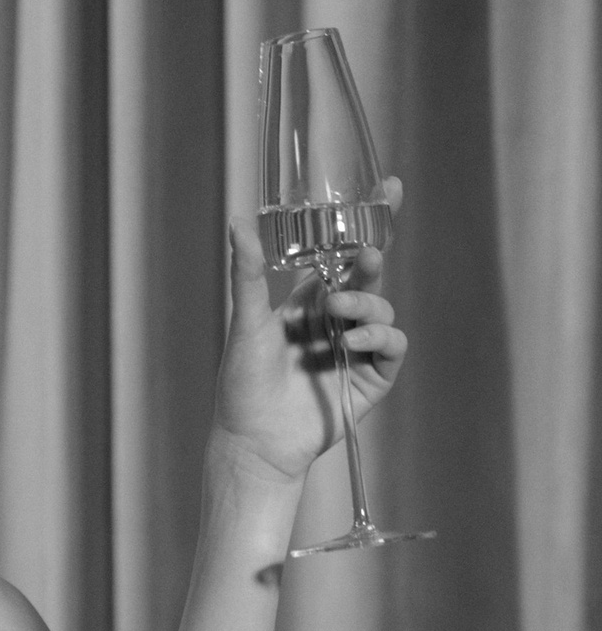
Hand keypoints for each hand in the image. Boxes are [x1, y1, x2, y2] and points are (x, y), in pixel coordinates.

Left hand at [213, 178, 408, 488]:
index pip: (343, 256)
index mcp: (308, 302)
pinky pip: (392, 346)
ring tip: (338, 311)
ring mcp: (356, 349)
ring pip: (381, 308)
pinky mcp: (372, 379)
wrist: (253, 442)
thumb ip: (248, 274)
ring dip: (365, 303)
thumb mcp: (245, 323)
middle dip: (372, 260)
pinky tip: (357, 338)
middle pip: (368, 278)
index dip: (370, 223)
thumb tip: (238, 221)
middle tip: (364, 254)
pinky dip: (380, 335)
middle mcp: (336, 321)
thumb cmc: (242, 385)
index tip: (392, 189)